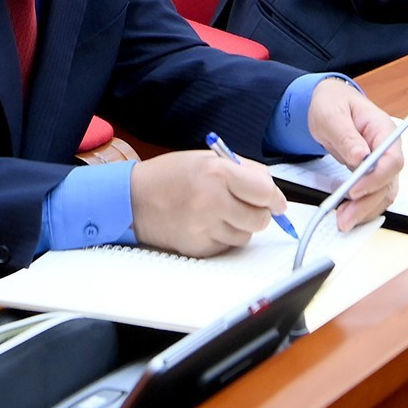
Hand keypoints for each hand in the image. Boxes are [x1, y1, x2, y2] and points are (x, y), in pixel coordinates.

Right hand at [130, 150, 283, 256]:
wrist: (132, 199)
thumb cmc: (171, 175)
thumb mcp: (208, 159)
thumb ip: (243, 172)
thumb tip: (273, 193)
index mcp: (218, 173)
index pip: (265, 192)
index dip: (275, 198)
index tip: (276, 201)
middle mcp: (212, 202)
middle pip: (260, 219)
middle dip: (260, 213)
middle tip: (248, 206)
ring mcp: (203, 228)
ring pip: (246, 236)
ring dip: (241, 226)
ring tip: (221, 212)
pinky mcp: (197, 248)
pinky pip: (226, 247)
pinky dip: (224, 237)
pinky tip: (207, 224)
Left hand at [306, 78, 402, 229]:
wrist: (329, 104)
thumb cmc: (332, 103)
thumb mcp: (332, 114)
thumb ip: (346, 135)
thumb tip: (361, 157)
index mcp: (383, 130)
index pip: (392, 159)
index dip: (377, 178)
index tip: (354, 190)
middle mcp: (388, 149)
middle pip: (389, 182)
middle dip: (368, 202)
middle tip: (344, 217)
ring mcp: (381, 163)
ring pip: (383, 193)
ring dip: (365, 210)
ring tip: (342, 221)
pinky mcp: (372, 173)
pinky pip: (374, 195)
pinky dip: (362, 208)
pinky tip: (346, 215)